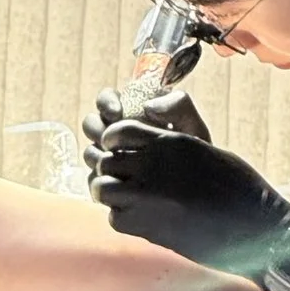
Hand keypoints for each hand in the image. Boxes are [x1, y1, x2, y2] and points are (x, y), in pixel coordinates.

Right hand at [79, 81, 212, 182]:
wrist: (199, 191)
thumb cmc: (194, 154)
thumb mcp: (193, 128)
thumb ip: (179, 107)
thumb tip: (148, 105)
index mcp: (131, 114)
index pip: (106, 100)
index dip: (106, 102)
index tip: (117, 113)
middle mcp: (115, 135)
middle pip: (91, 125)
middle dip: (98, 131)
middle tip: (111, 140)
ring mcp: (109, 159)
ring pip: (89, 152)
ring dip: (99, 156)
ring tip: (119, 164)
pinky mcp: (108, 183)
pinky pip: (93, 180)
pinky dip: (100, 179)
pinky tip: (118, 184)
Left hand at [88, 118, 289, 290]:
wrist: (257, 228)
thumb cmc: (241, 189)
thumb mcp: (208, 153)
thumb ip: (176, 147)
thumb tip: (153, 146)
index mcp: (172, 141)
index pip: (118, 131)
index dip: (113, 143)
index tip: (120, 153)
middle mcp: (155, 163)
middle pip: (105, 160)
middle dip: (109, 171)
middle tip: (122, 182)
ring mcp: (148, 195)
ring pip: (102, 188)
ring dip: (111, 195)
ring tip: (127, 201)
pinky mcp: (149, 226)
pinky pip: (114, 218)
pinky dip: (122, 219)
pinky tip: (141, 220)